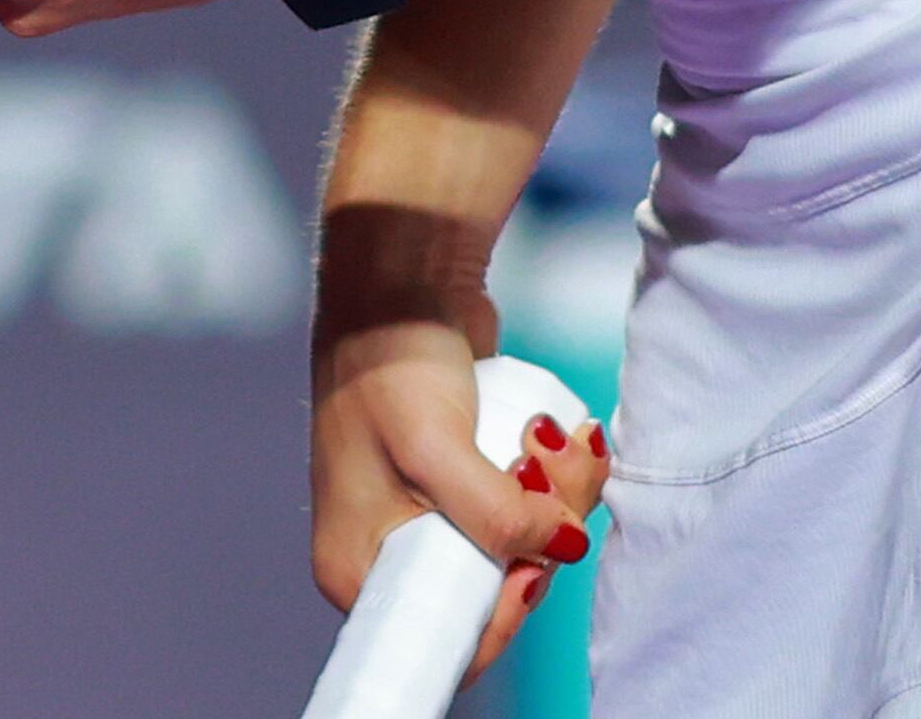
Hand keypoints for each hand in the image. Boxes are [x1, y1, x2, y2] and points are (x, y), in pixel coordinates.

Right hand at [310, 289, 609, 684]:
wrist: (399, 285)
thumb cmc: (387, 362)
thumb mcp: (434, 447)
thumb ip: (494, 515)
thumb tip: (562, 547)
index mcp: (359, 566)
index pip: (445, 636)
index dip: (504, 607)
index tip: (532, 554)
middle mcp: (394, 551)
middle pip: (499, 588)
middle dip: (544, 531)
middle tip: (545, 467)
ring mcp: (435, 517)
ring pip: (529, 543)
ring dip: (562, 494)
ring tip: (552, 435)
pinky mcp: (470, 483)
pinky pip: (532, 506)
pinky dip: (559, 475)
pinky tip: (556, 432)